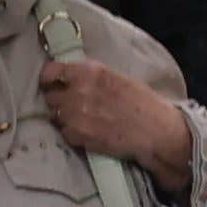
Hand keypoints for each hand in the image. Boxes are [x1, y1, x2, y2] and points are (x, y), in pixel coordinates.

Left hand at [40, 54, 196, 188]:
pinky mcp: (78, 135)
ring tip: (86, 120)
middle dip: (59, 101)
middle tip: (74, 105)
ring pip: (56, 115)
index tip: (51, 83)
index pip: (52, 71)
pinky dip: (73, 133)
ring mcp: (76, 114)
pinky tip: (90, 132)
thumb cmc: (143, 103)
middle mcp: (79, 91)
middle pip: (51, 96)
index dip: (49, 78)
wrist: (157, 131)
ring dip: (66, 118)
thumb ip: (91, 77)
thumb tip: (69, 77)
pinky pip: (65, 133)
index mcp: (90, 72)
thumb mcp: (118, 78)